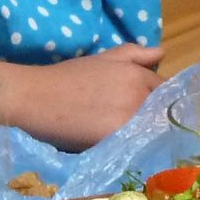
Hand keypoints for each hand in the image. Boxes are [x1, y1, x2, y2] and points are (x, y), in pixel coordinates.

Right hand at [0, 43, 162, 150]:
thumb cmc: (66, 77)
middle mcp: (138, 94)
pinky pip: (135, 145)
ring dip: (144, 134)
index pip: (165, 92)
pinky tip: (118, 146)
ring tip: (125, 136)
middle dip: (151, 117)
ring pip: (151, 131)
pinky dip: (132, 146)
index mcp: (137, 75)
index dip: (156, 100)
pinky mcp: (117, 137)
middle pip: (161, 113)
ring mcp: (129, 117)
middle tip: (131, 124)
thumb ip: (134, 54)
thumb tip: (161, 53)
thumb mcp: (102, 58)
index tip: (144, 108)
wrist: (34, 97)